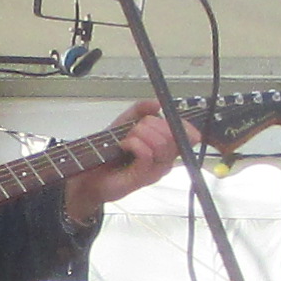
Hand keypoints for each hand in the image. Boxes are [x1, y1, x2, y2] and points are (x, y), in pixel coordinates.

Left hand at [63, 101, 186, 225]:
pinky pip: (147, 154)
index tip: (168, 117)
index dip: (183, 125)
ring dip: (140, 134)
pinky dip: (133, 143)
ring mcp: (155, 170)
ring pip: (161, 143)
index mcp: (166, 147)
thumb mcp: (125, 122)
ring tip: (126, 139)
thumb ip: (140, 110)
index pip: (189, 136)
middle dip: (151, 124)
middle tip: (135, 129)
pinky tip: (123, 145)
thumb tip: (157, 103)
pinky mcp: (143, 177)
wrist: (91, 173)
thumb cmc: (109, 151)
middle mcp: (165, 160)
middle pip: (173, 135)